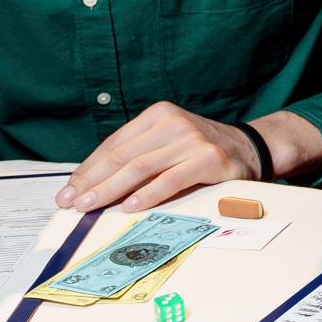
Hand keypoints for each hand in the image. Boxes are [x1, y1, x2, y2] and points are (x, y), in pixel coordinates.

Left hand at [57, 102, 261, 212]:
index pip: (114, 144)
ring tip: (89, 206)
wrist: (252, 148)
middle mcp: (174, 123)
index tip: (69, 189)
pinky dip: (149, 194)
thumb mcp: (169, 142)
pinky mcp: (209, 159)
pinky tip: (130, 206)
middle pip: (123, 156)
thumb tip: (93, 183)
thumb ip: (139, 155)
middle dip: (92, 182)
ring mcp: (193, 140)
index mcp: (159, 115)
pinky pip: (172, 179)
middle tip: (70, 202)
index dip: (88, 168)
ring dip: (110, 190)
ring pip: (141, 168)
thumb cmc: (201, 151)